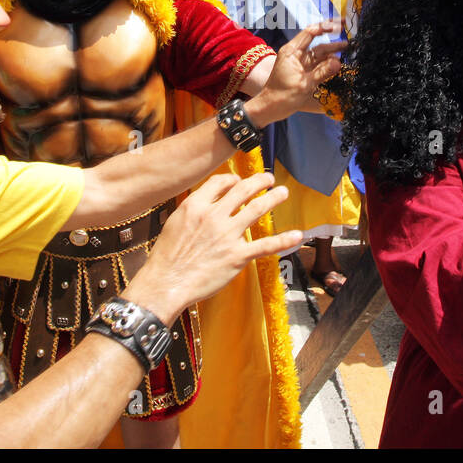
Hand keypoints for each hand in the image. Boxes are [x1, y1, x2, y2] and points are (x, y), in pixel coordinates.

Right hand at [124, 172, 301, 322]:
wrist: (166, 283)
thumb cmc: (167, 257)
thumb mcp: (174, 223)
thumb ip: (193, 210)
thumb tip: (207, 202)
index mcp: (195, 206)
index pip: (220, 182)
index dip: (232, 179)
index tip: (239, 181)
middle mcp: (214, 216)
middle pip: (242, 190)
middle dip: (259, 182)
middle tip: (269, 179)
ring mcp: (227, 236)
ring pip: (257, 209)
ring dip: (273, 199)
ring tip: (282, 192)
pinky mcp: (237, 257)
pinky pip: (265, 245)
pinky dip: (283, 240)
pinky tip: (296, 235)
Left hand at [245, 21, 344, 126]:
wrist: (271, 108)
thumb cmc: (283, 95)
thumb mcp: (305, 84)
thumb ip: (323, 72)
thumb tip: (339, 62)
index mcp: (292, 52)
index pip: (310, 33)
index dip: (325, 27)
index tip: (340, 26)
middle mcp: (297, 55)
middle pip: (318, 45)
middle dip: (334, 44)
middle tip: (350, 43)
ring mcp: (301, 64)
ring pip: (320, 56)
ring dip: (333, 55)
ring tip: (348, 53)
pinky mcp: (304, 73)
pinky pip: (319, 66)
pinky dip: (328, 65)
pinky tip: (339, 65)